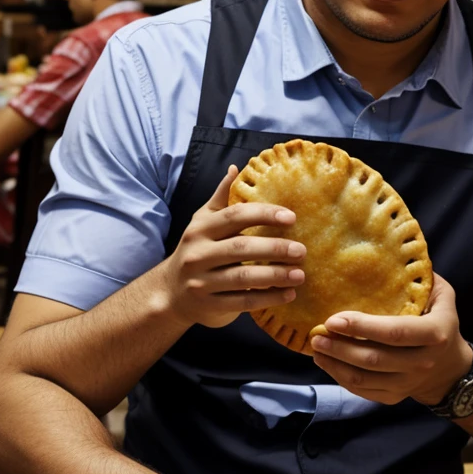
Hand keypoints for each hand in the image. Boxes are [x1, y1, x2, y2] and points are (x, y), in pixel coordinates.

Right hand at [157, 165, 305, 328]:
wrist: (170, 293)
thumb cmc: (196, 252)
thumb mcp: (202, 223)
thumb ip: (221, 198)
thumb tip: (236, 168)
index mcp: (200, 229)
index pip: (235, 217)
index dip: (264, 215)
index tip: (291, 218)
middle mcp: (198, 254)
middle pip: (241, 248)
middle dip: (275, 249)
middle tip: (302, 251)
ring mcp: (202, 282)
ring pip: (243, 278)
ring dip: (275, 276)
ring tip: (300, 275)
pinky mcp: (209, 305)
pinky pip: (243, 302)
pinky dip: (268, 299)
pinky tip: (289, 294)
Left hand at [310, 273, 472, 406]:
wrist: (450, 369)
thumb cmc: (441, 323)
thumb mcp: (443, 296)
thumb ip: (423, 279)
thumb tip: (394, 256)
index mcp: (434, 335)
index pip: (394, 332)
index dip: (361, 327)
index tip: (333, 319)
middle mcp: (422, 363)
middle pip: (373, 359)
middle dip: (340, 347)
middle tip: (316, 334)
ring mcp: (407, 384)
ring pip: (364, 379)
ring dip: (334, 364)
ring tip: (316, 347)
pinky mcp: (394, 397)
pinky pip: (362, 391)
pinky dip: (340, 378)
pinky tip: (327, 362)